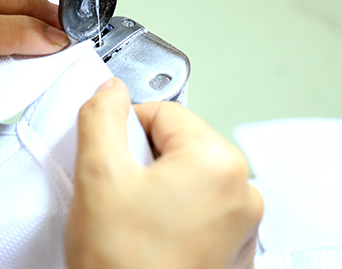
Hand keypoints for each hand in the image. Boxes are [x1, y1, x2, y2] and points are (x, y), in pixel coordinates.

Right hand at [67, 78, 262, 268]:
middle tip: (120, 196)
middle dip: (142, 160)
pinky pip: (199, 210)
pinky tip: (149, 239)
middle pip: (178, 144)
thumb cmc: (125, 267)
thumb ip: (102, 117)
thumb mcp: (99, 175)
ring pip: (186, 177)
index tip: (111, 157)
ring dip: (156, 189)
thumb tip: (111, 91)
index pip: (163, 111)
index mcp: (220, 163)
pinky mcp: (233, 251)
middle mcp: (243, 192)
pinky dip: (173, 215)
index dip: (125, 130)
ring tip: (133, 221)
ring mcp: (242, 226)